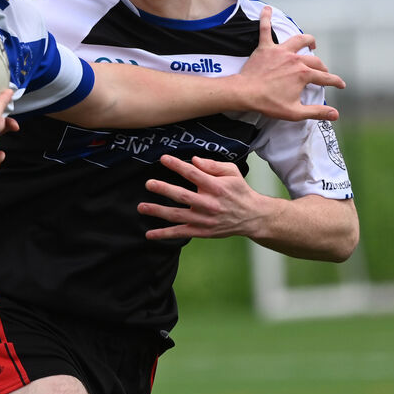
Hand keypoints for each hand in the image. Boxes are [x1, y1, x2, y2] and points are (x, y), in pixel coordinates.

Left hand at [138, 154, 269, 239]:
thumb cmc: (239, 190)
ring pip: (178, 216)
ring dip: (158, 211)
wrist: (252, 217)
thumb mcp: (231, 172)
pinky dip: (164, 234)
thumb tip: (193, 160)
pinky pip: (180, 233)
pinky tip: (149, 234)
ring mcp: (204, 220)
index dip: (177, 166)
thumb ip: (212, 165)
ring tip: (141, 207)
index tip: (163, 159)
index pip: (194, 174)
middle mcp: (209, 204)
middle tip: (149, 183)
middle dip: (164, 189)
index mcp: (216, 187)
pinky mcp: (202, 231)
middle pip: (183, 196)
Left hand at [237, 7, 343, 121]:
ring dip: (308, 40)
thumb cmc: (268, 103)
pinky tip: (266, 8)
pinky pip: (265, 29)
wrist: (244, 93)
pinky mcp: (265, 48)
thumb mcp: (295, 112)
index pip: (325, 77)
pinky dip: (266, 18)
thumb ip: (317, 112)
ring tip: (312, 43)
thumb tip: (336, 114)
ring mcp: (280, 52)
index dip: (335, 82)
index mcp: (303, 74)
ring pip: (298, 40)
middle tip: (322, 73)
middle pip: (314, 61)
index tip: (341, 84)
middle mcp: (295, 59)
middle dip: (322, 67)